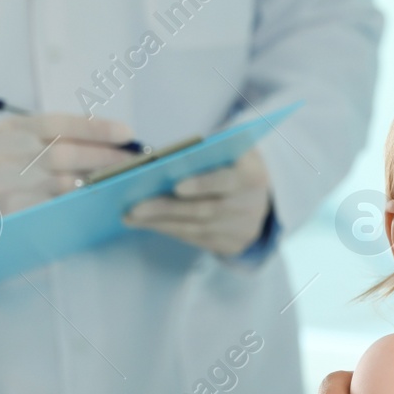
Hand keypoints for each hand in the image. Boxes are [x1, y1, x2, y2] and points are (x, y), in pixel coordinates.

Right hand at [0, 113, 136, 215]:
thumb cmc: (25, 170)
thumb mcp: (37, 146)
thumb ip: (69, 139)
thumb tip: (122, 138)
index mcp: (9, 129)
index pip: (56, 123)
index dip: (95, 128)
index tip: (128, 133)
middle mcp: (0, 153)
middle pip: (61, 153)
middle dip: (102, 157)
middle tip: (132, 162)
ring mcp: (1, 184)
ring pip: (60, 182)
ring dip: (98, 182)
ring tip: (123, 181)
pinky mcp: (9, 212)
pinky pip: (55, 207)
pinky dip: (82, 203)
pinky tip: (101, 201)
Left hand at [124, 149, 271, 255]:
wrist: (261, 197)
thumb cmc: (235, 163)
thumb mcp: (232, 148)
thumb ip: (208, 148)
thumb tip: (161, 157)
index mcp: (253, 175)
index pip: (228, 180)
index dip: (203, 184)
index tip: (176, 186)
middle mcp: (252, 206)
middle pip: (206, 209)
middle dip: (168, 208)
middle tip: (135, 207)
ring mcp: (243, 229)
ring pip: (197, 228)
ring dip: (161, 223)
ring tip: (131, 216)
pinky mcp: (232, 245)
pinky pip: (196, 240)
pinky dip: (169, 230)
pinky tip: (147, 223)